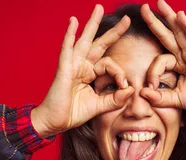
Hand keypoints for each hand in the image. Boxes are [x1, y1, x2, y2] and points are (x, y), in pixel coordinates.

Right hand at [31, 4, 135, 137]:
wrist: (55, 122)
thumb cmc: (73, 113)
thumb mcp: (99, 106)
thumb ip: (115, 99)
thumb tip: (131, 89)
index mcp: (90, 74)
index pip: (109, 65)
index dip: (119, 73)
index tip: (124, 86)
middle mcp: (82, 66)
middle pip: (99, 44)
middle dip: (113, 32)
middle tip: (126, 19)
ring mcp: (72, 65)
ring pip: (84, 41)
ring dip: (92, 24)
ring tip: (99, 9)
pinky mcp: (63, 69)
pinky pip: (67, 49)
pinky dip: (69, 35)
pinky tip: (73, 22)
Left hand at [139, 0, 185, 115]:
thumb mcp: (176, 100)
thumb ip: (159, 98)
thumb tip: (142, 93)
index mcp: (178, 64)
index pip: (159, 60)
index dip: (152, 72)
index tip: (150, 87)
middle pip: (168, 34)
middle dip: (156, 20)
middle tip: (143, 7)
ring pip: (180, 31)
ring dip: (170, 16)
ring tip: (159, 2)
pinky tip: (181, 15)